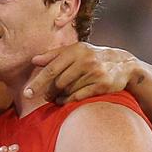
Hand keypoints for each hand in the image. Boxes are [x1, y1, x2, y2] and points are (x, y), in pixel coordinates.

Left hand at [23, 42, 138, 103]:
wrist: (123, 64)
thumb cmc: (92, 57)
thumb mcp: (74, 51)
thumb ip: (53, 55)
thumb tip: (34, 60)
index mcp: (76, 50)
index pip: (52, 68)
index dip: (38, 82)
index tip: (27, 93)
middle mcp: (86, 60)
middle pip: (59, 82)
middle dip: (49, 91)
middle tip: (45, 96)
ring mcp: (96, 73)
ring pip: (69, 90)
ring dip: (59, 96)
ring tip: (56, 98)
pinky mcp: (103, 85)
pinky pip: (79, 96)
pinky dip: (69, 100)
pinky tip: (64, 100)